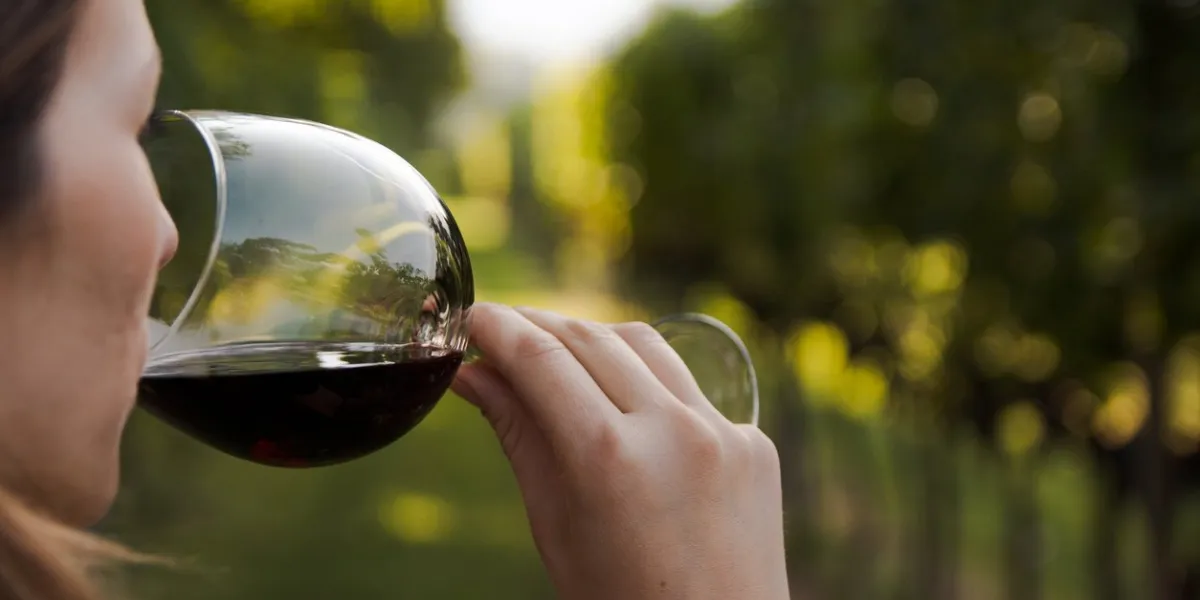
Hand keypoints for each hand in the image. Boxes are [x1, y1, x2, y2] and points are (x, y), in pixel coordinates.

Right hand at [452, 303, 788, 599]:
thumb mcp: (555, 526)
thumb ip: (519, 436)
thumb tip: (472, 374)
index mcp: (609, 459)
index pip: (541, 359)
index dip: (498, 327)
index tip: (473, 317)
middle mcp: (672, 432)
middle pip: (591, 338)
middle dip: (540, 325)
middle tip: (503, 331)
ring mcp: (723, 433)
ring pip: (646, 345)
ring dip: (594, 339)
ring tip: (557, 355)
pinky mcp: (754, 443)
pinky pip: (690, 390)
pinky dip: (647, 385)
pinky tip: (624, 407)